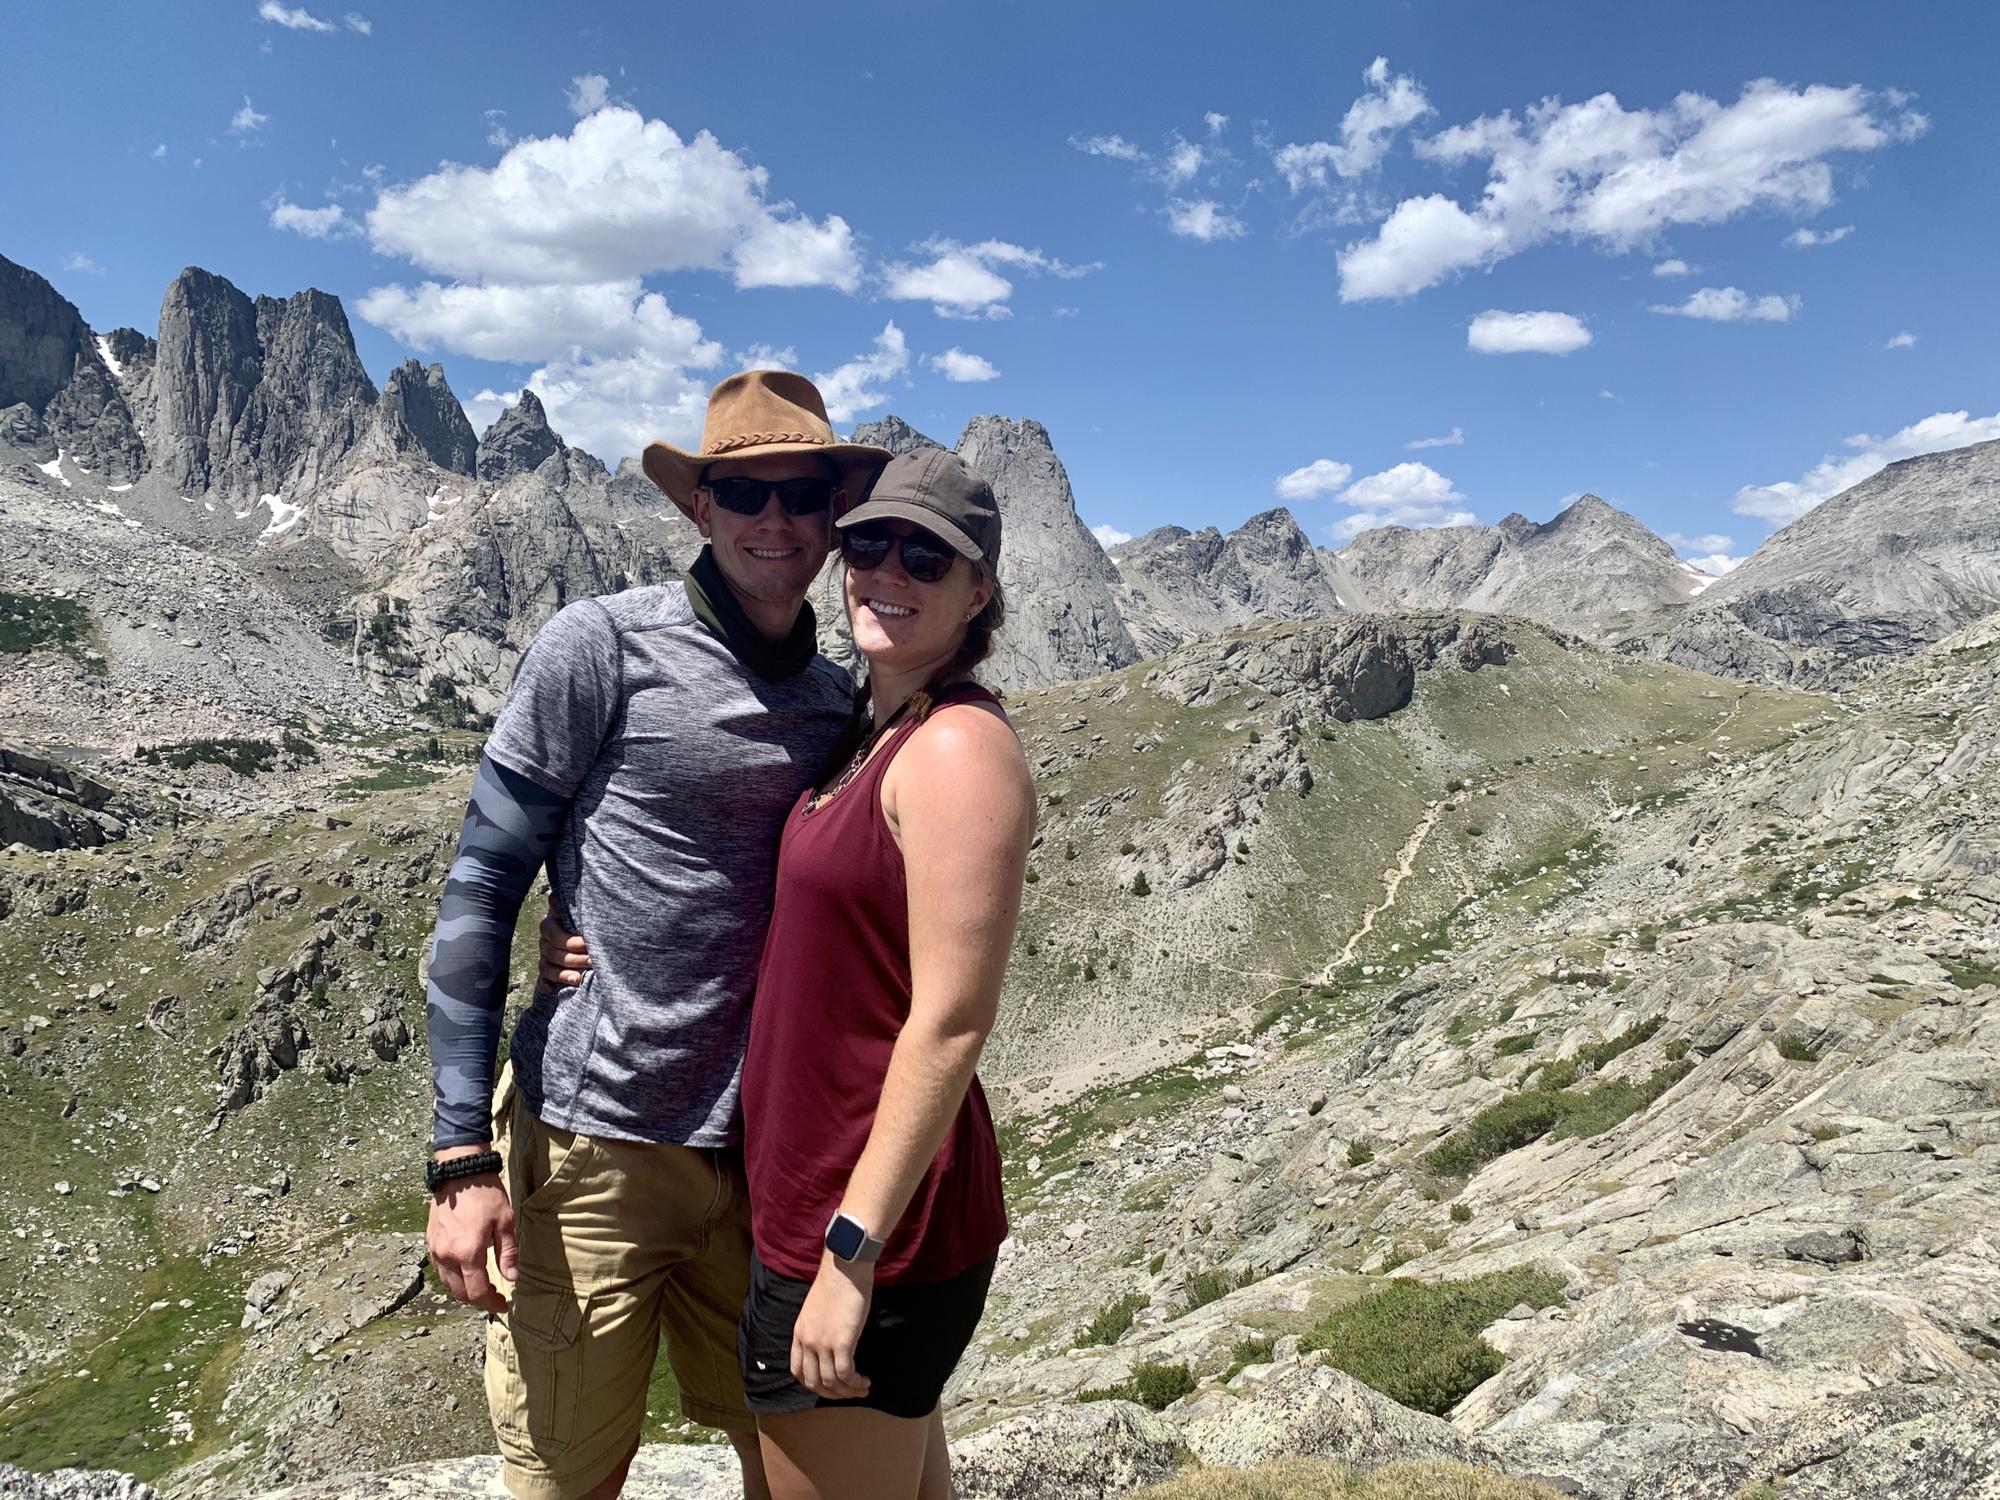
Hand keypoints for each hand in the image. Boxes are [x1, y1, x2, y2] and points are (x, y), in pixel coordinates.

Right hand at [426, 1148, 515, 1313]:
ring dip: (464, 1291)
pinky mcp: (430, 1242)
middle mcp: (448, 1256)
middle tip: (495, 1296)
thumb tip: (512, 1278)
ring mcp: (436, 1250)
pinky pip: (440, 1270)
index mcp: (468, 1253)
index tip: (503, 1305)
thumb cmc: (486, 1195)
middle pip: (460, 1293)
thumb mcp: (505, 1222)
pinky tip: (465, 1272)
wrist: (459, 1172)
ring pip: (447, 1284)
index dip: (491, 1303)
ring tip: (482, 1286)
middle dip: (478, 1300)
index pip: (477, 1291)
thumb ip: (508, 1253)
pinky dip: (452, 1278)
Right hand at [536, 895, 592, 996]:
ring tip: (579, 979)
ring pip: (547, 967)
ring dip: (562, 974)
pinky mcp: (546, 972)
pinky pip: (542, 980)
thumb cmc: (584, 920)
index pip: (555, 936)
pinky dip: (546, 985)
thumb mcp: (578, 912)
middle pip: (553, 953)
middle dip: (574, 959)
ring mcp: (544, 957)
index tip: (589, 944)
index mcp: (550, 925)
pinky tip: (552, 990)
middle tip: (592, 961)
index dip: (572, 942)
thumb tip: (553, 897)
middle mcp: (545, 941)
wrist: (585, 933)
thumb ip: (567, 906)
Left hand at [791, 1255, 872, 1399]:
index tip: (829, 1385)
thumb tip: (830, 1345)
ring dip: (847, 1391)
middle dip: (832, 1393)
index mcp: (799, 1334)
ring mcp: (823, 1343)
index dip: (813, 1384)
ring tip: (862, 1389)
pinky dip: (855, 1382)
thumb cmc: (836, 1283)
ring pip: (831, 1381)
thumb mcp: (817, 1310)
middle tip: (848, 1392)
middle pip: (813, 1381)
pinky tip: (864, 1381)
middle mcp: (807, 1342)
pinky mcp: (842, 1341)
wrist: (844, 1267)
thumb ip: (818, 1329)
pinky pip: (845, 1373)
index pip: (798, 1371)